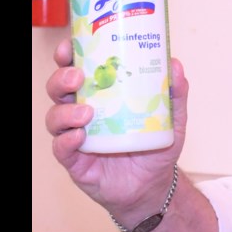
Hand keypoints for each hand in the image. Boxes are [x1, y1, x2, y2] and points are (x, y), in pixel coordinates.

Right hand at [44, 39, 190, 220]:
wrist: (154, 186)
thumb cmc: (156, 147)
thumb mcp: (172, 118)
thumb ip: (176, 93)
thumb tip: (175, 65)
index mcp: (101, 95)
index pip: (77, 70)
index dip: (69, 56)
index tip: (71, 45)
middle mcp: (83, 113)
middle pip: (59, 90)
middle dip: (62, 79)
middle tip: (78, 77)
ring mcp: (76, 137)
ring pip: (55, 118)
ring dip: (65, 111)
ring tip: (87, 113)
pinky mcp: (76, 162)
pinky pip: (61, 149)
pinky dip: (66, 140)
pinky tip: (79, 136)